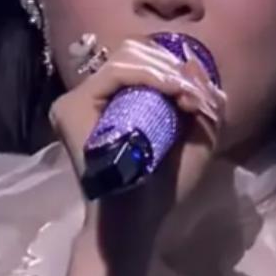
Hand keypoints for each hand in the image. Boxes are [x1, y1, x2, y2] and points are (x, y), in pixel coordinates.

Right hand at [48, 37, 227, 246]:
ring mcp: (78, 100)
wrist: (135, 222)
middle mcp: (92, 96)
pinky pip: (116, 73)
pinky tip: (174, 90)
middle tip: (196, 93)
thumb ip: (202, 104)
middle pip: (135, 53)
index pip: (144, 62)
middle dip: (174, 67)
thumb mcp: (194, 140)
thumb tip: (197, 66)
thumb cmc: (161, 188)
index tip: (201, 92)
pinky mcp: (73, 107)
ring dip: (166, 71)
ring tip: (188, 95)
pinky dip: (151, 75)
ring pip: (128, 57)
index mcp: (116, 101)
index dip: (176, 67)